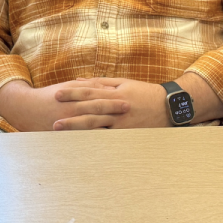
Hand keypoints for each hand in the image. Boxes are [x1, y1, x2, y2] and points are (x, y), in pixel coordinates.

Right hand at [0, 79, 128, 131]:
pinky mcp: (64, 134)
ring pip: (91, 127)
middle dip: (113, 111)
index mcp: (73, 98)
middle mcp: (71, 111)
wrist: (27, 109)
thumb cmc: (51, 96)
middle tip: (130, 110)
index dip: (113, 99)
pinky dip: (94, 140)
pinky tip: (106, 144)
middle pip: (96, 111)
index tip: (127, 100)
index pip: (97, 98)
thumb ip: (87, 86)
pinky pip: (81, 139)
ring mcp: (68, 124)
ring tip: (124, 129)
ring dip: (107, 127)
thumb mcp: (68, 86)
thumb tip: (105, 85)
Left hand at [52, 78, 169, 129]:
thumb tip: (80, 80)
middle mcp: (117, 108)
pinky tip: (80, 142)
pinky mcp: (126, 134)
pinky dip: (93, 139)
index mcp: (115, 93)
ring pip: (96, 124)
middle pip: (90, 109)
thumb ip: (101, 82)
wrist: (168, 107)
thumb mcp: (124, 83)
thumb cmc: (145, 93)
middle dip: (70, 112)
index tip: (57, 94)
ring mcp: (122, 123)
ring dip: (77, 127)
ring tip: (60, 128)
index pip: (90, 92)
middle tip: (53, 115)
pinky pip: (107, 137)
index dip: (73, 93)